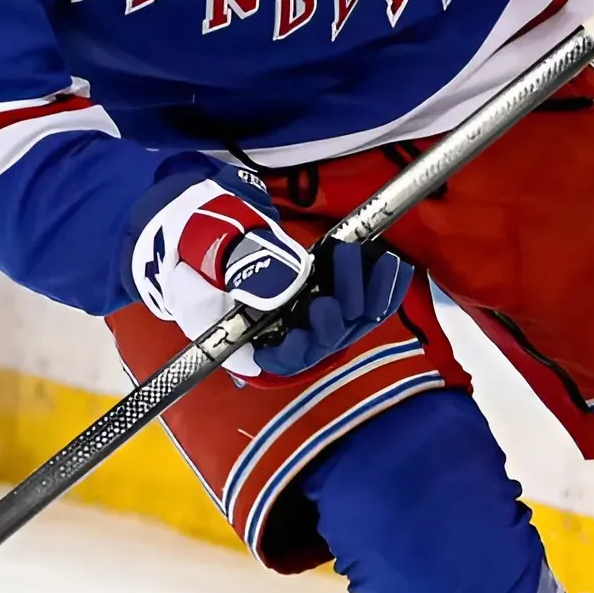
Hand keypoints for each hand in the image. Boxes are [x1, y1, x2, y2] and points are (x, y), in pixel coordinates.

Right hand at [130, 175, 411, 379]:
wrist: (214, 233)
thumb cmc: (199, 245)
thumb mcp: (207, 250)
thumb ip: (238, 264)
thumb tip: (284, 284)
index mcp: (243, 337)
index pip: (275, 360)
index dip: (294, 351)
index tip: (304, 324)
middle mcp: (282, 337)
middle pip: (321, 341)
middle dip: (337, 306)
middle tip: (340, 258)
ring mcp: (312, 322)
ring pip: (350, 322)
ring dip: (366, 290)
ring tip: (371, 254)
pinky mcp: (334, 302)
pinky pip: (367, 305)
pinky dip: (384, 286)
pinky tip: (393, 262)